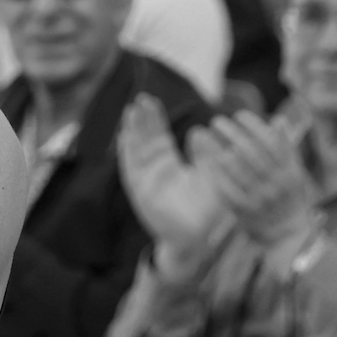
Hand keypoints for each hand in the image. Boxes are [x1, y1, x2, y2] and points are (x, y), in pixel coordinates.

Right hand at [117, 94, 229, 278]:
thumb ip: (207, 154)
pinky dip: (127, 152)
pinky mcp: (140, 191)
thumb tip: (199, 131)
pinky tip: (124, 136)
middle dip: (142, 120)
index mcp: (169, 166)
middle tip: (140, 98)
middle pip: (143, 139)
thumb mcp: (212, 175)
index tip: (151, 100)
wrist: (200, 238)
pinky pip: (130, 167)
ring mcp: (145, 181)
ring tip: (131, 111)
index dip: (154, 119)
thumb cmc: (209, 210)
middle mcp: (153, 171)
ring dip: (132, 131)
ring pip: (135, 150)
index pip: (158, 137)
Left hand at [190, 111, 318, 247]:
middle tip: (217, 120)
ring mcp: (261, 198)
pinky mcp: (245, 210)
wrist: (288, 234)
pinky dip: (217, 172)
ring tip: (207, 134)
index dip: (255, 126)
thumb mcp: (295, 172)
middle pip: (252, 152)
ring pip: (238, 169)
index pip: (272, 143)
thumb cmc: (289, 197)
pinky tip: (207, 159)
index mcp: (291, 172)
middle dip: (233, 133)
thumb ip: (286, 148)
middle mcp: (278, 184)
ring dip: (220, 149)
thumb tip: (278, 119)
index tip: (239, 114)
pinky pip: (228, 187)